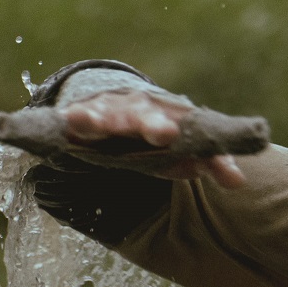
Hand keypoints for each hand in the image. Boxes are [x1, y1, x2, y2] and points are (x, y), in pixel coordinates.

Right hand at [62, 88, 247, 187]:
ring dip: (94, 119)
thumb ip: (212, 162)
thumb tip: (238, 182)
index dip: (180, 134)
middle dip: (150, 124)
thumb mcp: (184, 148)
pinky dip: (60, 122)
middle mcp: (134, 109)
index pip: (178, 125)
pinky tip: (49, 123)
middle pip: (142, 117)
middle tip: (162, 133)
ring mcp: (104, 112)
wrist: (116, 104)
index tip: (183, 144)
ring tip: (83, 122)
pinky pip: (64, 121)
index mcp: (164, 115)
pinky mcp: (75, 118)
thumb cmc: (156, 132)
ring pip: (100, 115)